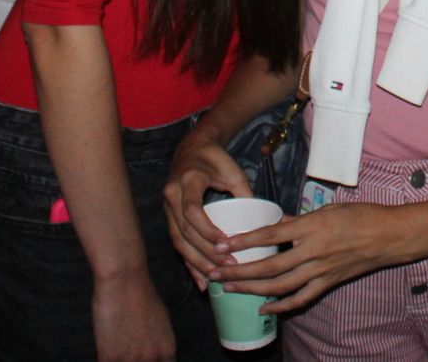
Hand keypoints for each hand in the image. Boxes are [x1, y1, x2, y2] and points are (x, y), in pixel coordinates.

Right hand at [91, 267, 174, 361]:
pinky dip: (104, 359)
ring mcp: (130, 360)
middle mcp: (152, 358)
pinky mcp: (109, 357)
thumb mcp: (161, 322)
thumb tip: (153, 352)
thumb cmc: (141, 295)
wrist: (124, 280)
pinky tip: (104, 354)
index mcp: (167, 349)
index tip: (142, 358)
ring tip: (117, 348)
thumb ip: (158, 343)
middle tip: (127, 354)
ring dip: (120, 360)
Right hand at [163, 127, 253, 286]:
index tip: (226, 244)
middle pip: (185, 231)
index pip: (193, 211)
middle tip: (228, 265)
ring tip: (215, 277)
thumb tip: (261, 222)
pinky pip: (177, 242)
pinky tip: (200, 279)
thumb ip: (244, 193)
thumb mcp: (233, 171)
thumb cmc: (216, 159)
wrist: (191, 149)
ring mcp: (167, 207)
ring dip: (196, 262)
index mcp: (188, 180)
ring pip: (178, 241)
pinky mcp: (169, 216)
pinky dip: (189, 262)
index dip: (207, 231)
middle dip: (205, 252)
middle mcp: (172, 195)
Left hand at [211, 202, 404, 313]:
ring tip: (230, 287)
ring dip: (252, 289)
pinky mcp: (328, 283)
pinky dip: (280, 306)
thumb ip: (300, 220)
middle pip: (270, 266)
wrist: (390, 236)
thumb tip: (276, 225)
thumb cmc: (362, 216)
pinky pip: (300, 299)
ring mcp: (321, 270)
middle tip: (216, 271)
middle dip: (240, 271)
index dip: (244, 241)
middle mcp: (314, 251)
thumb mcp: (330, 209)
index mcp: (313, 227)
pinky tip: (262, 307)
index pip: (270, 235)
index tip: (222, 244)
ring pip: (280, 286)